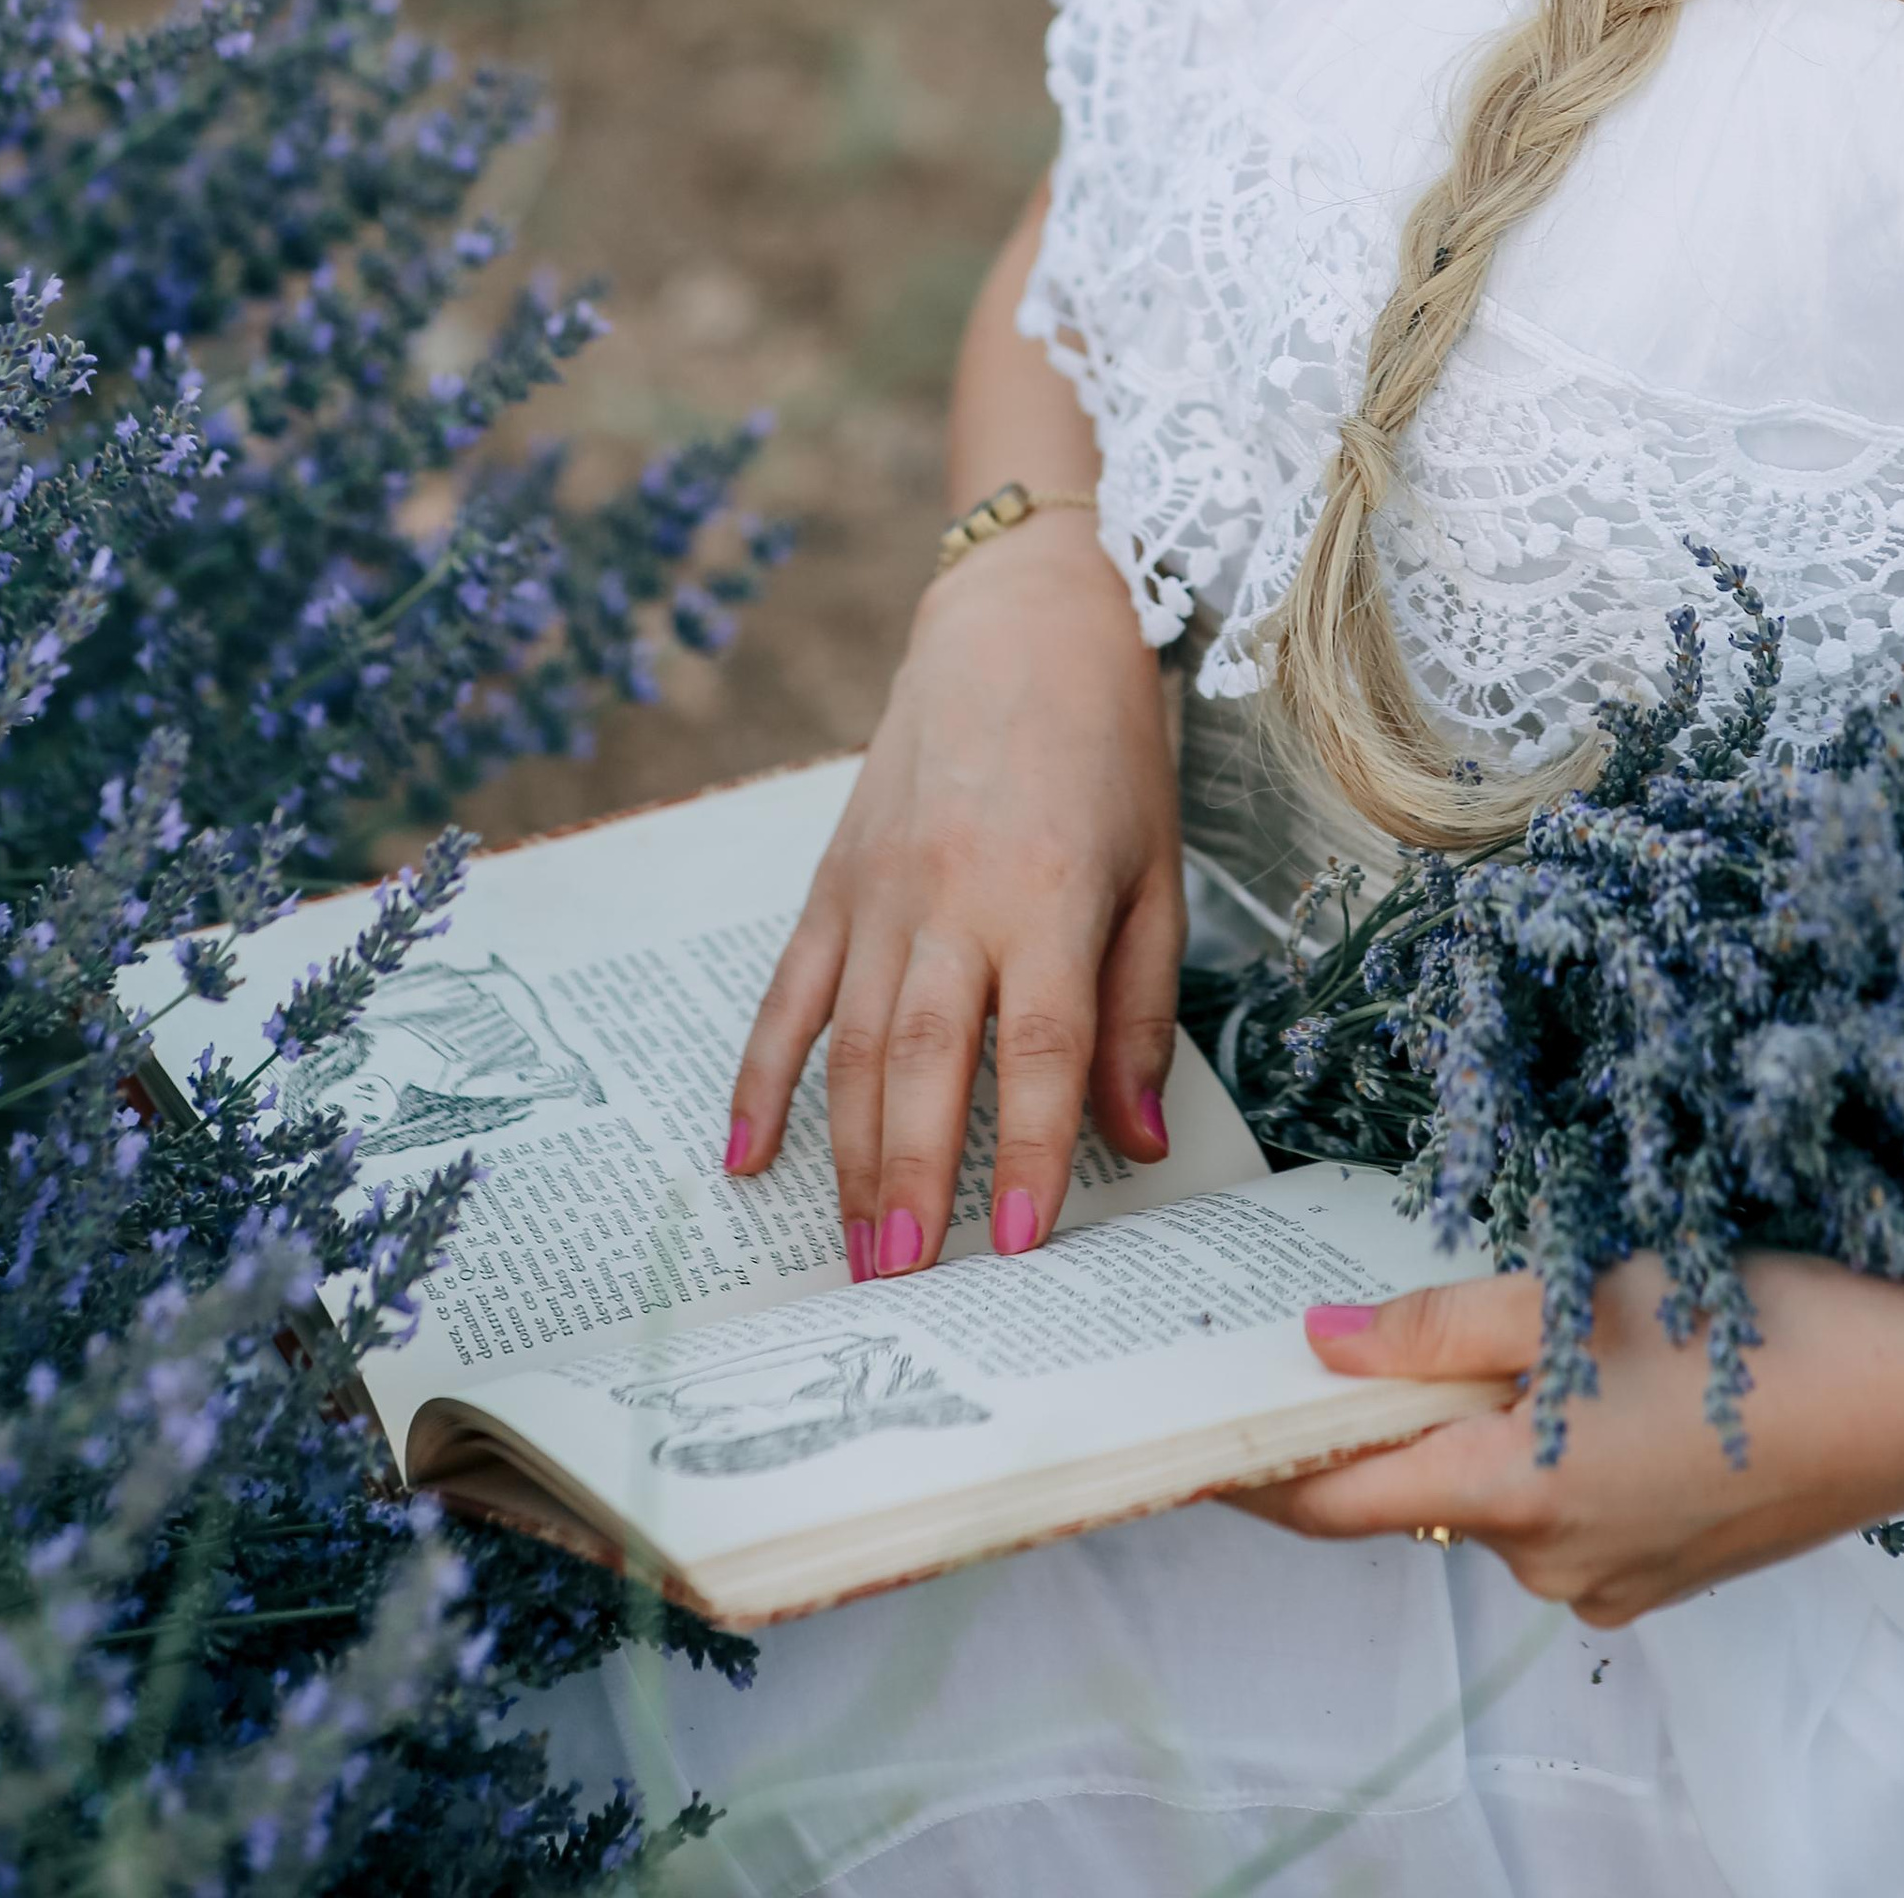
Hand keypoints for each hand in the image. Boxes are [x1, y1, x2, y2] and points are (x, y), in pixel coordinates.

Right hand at [726, 523, 1182, 1276]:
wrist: (1022, 621)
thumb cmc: (1108, 750)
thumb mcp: (1157, 871)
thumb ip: (1139, 1010)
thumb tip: (1134, 1140)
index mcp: (1045, 893)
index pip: (1038, 1049)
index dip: (1030, 1152)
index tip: (1022, 1246)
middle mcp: (951, 895)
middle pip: (923, 1058)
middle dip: (910, 1179)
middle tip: (903, 1283)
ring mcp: (880, 887)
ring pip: (851, 1041)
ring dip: (847, 1153)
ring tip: (853, 1251)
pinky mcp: (833, 878)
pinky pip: (788, 991)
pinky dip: (760, 1075)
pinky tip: (746, 1154)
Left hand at [1232, 1252, 1903, 1627]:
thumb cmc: (1761, 1329)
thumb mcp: (1582, 1294)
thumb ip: (1441, 1323)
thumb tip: (1322, 1343)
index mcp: (1517, 1496)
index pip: (1335, 1502)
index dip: (1248, 1473)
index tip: (1177, 1439)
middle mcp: (1554, 1564)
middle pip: (1416, 1491)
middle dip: (1377, 1416)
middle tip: (1339, 1323)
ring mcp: (1619, 1579)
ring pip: (1498, 1494)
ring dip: (1477, 1421)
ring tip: (1502, 1321)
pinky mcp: (1673, 1566)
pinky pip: (1571, 1509)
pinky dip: (1551, 1446)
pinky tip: (1600, 1368)